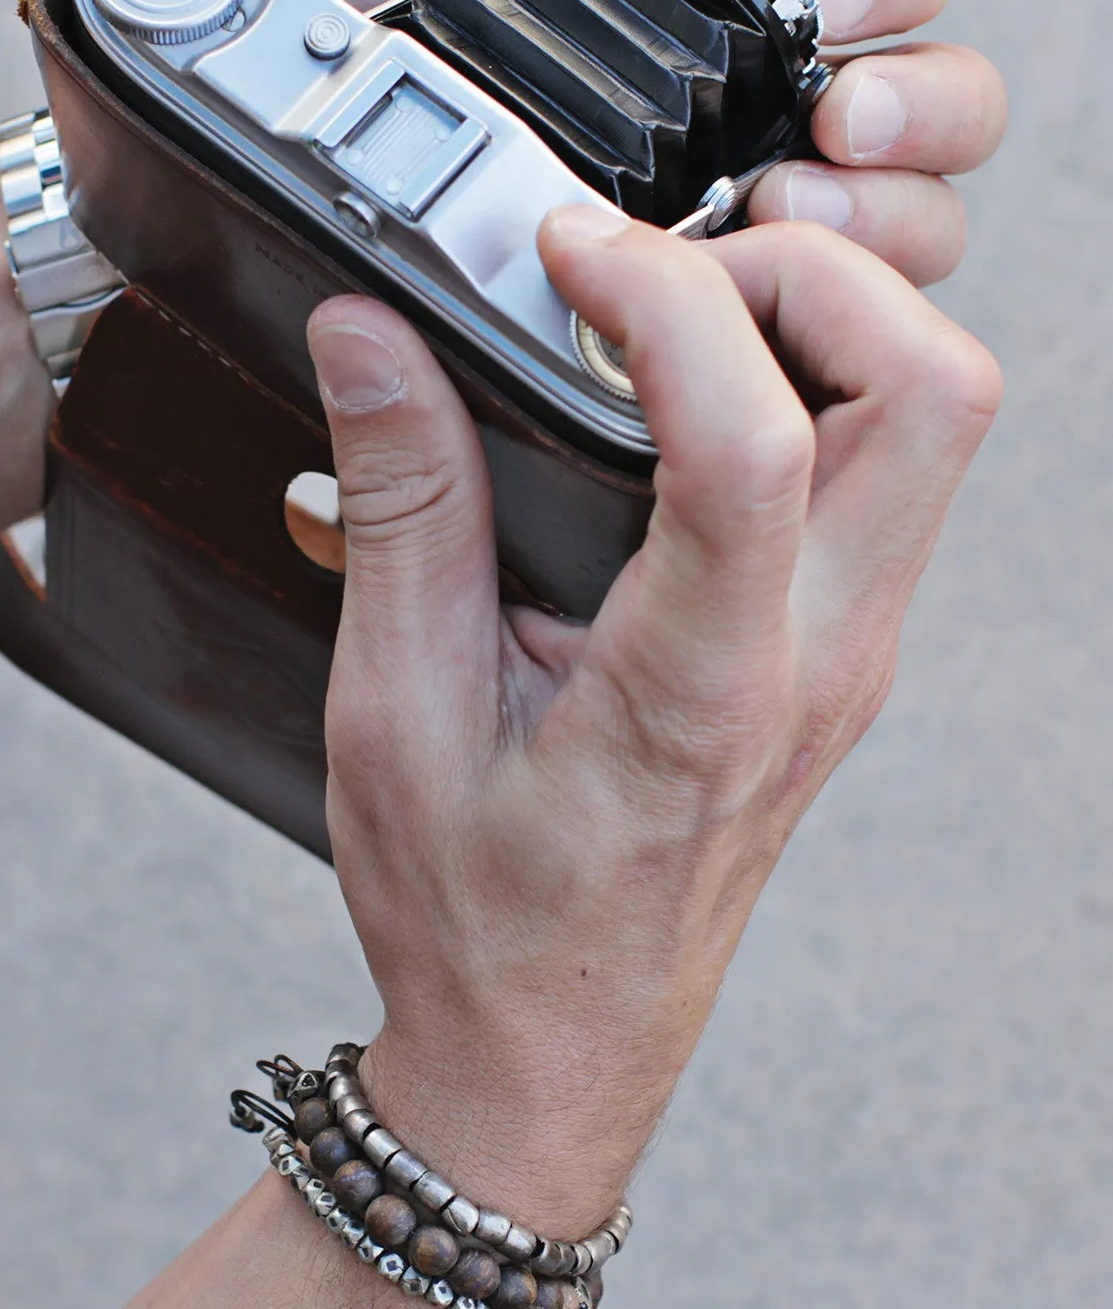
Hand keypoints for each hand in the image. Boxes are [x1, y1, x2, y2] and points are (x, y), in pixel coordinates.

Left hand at [290, 0, 1005, 289]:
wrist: (298, 128)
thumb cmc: (378, 9)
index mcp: (734, 2)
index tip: (829, 8)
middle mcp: (762, 113)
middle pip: (940, 108)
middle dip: (922, 111)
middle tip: (832, 125)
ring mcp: (741, 223)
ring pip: (904, 228)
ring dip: (879, 221)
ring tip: (777, 215)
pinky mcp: (694, 325)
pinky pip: (798, 335)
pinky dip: (794, 322)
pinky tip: (727, 307)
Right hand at [305, 216, 1001, 1238]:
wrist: (553, 1050)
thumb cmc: (481, 924)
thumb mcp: (401, 714)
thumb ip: (404, 507)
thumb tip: (376, 336)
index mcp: (703, 689)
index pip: (754, 445)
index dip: (667, 305)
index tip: (565, 258)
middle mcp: (817, 662)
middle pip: (933, 397)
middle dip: (814, 279)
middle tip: (664, 271)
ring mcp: (846, 657)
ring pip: (933, 426)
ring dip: (825, 327)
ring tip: (668, 321)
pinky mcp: (834, 654)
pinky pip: (886, 477)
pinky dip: (811, 391)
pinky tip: (682, 404)